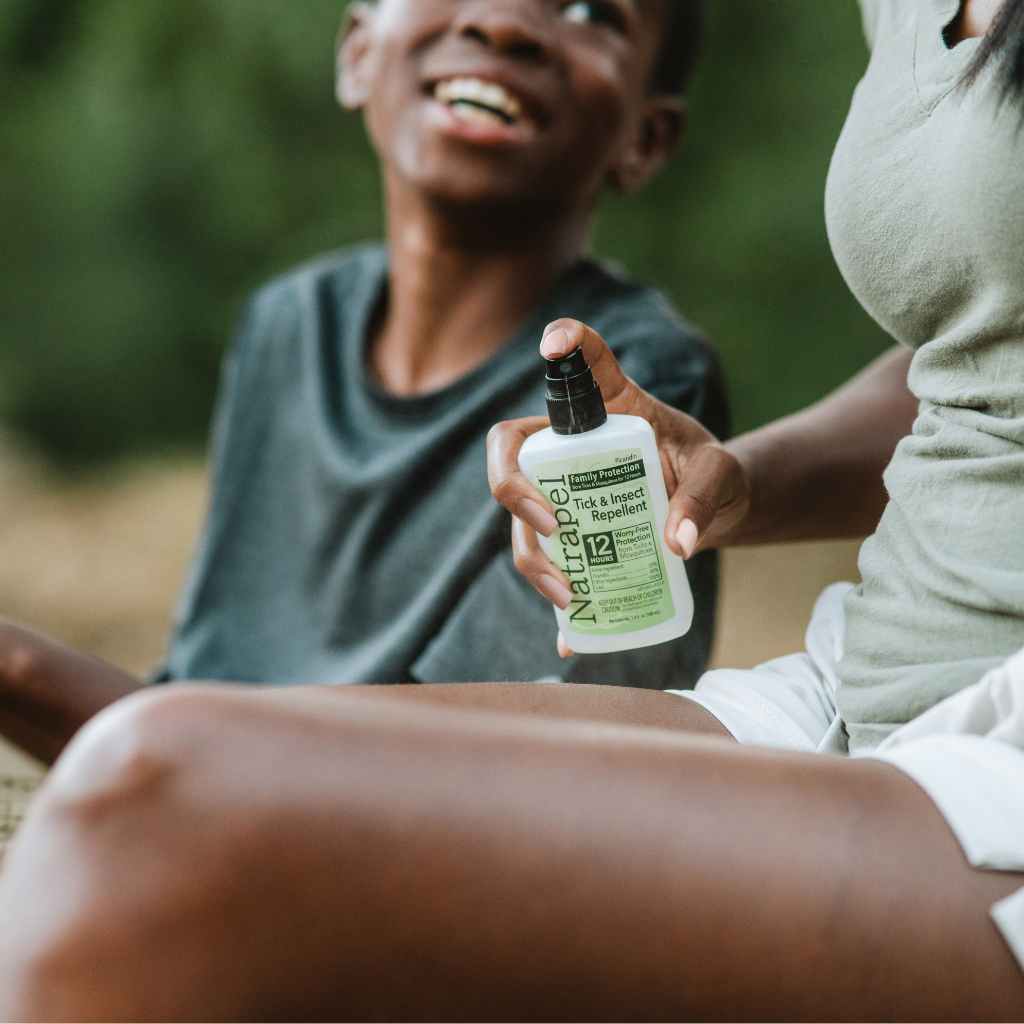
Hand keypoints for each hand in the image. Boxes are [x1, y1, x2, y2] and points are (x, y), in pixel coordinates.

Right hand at [487, 319, 750, 654]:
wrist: (716, 510)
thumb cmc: (714, 476)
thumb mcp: (720, 477)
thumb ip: (705, 498)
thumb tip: (678, 543)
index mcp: (612, 409)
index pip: (583, 365)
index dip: (565, 345)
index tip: (555, 342)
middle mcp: (572, 446)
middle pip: (512, 453)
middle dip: (513, 487)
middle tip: (554, 524)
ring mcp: (562, 491)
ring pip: (519, 520)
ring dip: (531, 558)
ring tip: (570, 596)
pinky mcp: (569, 536)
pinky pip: (546, 565)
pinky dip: (557, 604)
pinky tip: (572, 635)